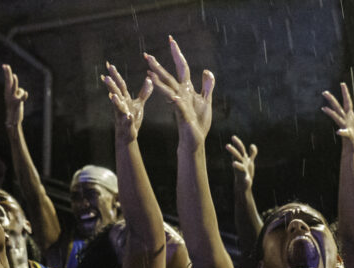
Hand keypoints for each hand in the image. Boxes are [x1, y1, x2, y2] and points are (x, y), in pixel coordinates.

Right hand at [2, 64, 27, 128]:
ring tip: (14, 76)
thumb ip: (17, 91)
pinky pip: (21, 98)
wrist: (12, 120)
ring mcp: (13, 99)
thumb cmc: (15, 108)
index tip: (5, 65)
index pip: (8, 81)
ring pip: (17, 88)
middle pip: (9, 82)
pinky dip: (23, 96)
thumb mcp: (15, 98)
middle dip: (8, 73)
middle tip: (6, 66)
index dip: (7, 73)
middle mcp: (9, 94)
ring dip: (17, 84)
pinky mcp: (17, 104)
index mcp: (8, 93)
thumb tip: (19, 86)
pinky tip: (25, 94)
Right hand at [101, 61, 151, 144]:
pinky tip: (128, 116)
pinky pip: (127, 122)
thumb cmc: (132, 118)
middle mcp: (121, 106)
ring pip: (118, 108)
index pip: (120, 85)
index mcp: (124, 100)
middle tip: (106, 78)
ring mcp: (122, 116)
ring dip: (115, 102)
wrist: (128, 136)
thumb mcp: (138, 104)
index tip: (109, 65)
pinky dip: (128, 119)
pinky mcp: (127, 126)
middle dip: (111, 86)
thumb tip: (149, 79)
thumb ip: (144, 92)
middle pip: (116, 94)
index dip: (115, 76)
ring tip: (113, 96)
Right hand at [144, 35, 213, 149]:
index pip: (182, 68)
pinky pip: (179, 107)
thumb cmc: (198, 122)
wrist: (195, 140)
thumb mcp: (206, 101)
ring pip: (169, 91)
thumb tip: (206, 70)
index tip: (171, 40)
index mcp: (186, 89)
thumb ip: (207, 86)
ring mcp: (180, 105)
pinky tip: (173, 97)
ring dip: (160, 82)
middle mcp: (181, 95)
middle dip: (157, 67)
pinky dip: (177, 102)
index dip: (176, 54)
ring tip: (150, 73)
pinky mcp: (184, 117)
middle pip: (168, 78)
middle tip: (146, 56)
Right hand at [226, 135, 256, 192]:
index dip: (237, 143)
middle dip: (233, 151)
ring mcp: (242, 172)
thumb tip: (252, 145)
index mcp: (242, 159)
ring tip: (233, 164)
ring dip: (237, 165)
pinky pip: (245, 179)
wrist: (243, 185)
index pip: (240, 149)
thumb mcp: (249, 161)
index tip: (233, 136)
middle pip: (237, 156)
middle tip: (227, 146)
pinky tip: (247, 180)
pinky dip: (246, 180)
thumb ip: (252, 153)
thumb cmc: (245, 172)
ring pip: (239, 167)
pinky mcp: (245, 179)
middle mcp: (241, 164)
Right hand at [321, 82, 353, 151]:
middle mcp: (344, 119)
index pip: (347, 101)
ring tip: (324, 108)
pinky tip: (339, 132)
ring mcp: (344, 126)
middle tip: (324, 92)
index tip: (342, 84)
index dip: (345, 93)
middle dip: (331, 99)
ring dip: (330, 113)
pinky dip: (342, 132)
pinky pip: (344, 132)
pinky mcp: (347, 134)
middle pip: (337, 107)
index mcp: (349, 115)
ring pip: (336, 117)